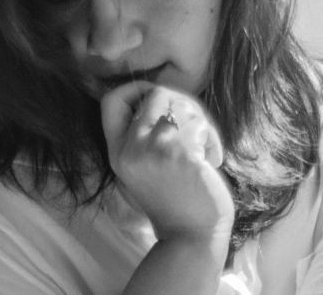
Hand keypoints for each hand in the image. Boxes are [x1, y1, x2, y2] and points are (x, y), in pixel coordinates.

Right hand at [101, 82, 231, 240]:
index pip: (110, 101)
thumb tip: (158, 96)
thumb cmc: (175, 200)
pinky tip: (212, 160)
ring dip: (200, 121)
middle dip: (181, 101)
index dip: (133, 88)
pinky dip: (213, 140)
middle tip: (194, 125)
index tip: (155, 95)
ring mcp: (155, 150)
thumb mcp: (142, 169)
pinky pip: (201, 124)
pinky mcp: (182, 154)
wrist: (191, 235)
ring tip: (204, 147)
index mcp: (117, 153)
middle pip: (154, 94)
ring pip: (181, 104)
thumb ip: (141, 137)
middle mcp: (131, 149)